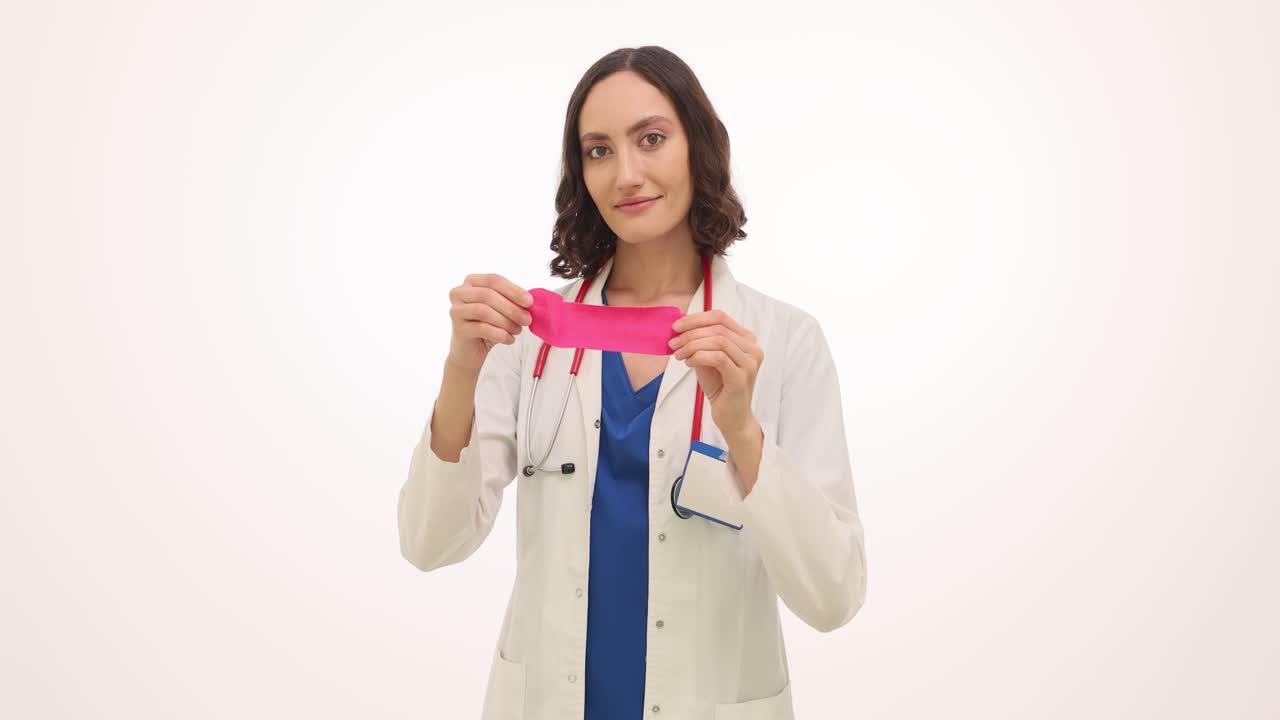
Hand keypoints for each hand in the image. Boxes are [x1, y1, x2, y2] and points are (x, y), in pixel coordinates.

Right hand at [446, 273, 533, 372]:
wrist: (471, 350)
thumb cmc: (488, 325)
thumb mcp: (502, 309)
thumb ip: (513, 301)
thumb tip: (530, 301)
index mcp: (471, 281)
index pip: (493, 280)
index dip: (513, 290)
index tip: (529, 302)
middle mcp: (459, 293)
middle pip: (488, 295)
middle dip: (511, 308)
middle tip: (527, 319)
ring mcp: (456, 310)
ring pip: (484, 311)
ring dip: (506, 321)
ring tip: (518, 330)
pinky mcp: (458, 329)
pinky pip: (482, 328)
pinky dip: (500, 334)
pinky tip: (509, 339)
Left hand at [669, 309, 763, 438]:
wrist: (732, 418)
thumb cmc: (720, 387)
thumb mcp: (708, 359)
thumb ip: (700, 342)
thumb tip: (680, 327)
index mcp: (747, 340)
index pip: (720, 317)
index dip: (696, 319)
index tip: (676, 327)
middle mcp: (753, 348)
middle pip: (718, 328)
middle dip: (690, 333)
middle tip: (673, 343)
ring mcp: (749, 363)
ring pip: (718, 340)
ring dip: (692, 345)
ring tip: (679, 355)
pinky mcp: (741, 377)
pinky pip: (718, 357)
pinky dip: (699, 356)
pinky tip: (689, 363)